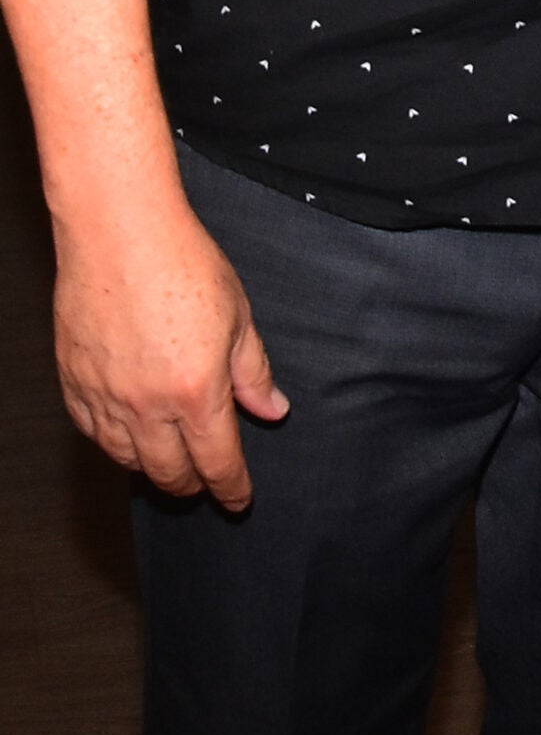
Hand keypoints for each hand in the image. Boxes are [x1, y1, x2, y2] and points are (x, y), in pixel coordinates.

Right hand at [52, 199, 287, 508]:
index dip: (232, 488)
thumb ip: (254, 373)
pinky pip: (93, 433)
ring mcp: (105, 397)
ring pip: (127, 459)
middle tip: (205, 484)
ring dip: (151, 468)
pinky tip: (126, 436)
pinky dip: (113, 444)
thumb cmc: (184, 264)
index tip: (239, 500)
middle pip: (169, 472)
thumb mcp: (239, 317)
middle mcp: (146, 406)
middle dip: (191, 485)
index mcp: (195, 392)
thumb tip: (273, 410)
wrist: (120, 233)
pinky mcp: (74, 384)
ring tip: (169, 463)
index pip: (217, 461)